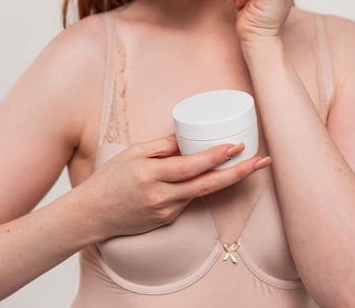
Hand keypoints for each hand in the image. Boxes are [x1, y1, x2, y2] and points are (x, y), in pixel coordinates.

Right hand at [82, 133, 270, 238]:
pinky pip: (190, 199)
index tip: (238, 146)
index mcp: (152, 175)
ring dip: (229, 179)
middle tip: (262, 162)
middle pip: (208, 185)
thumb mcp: (133, 153)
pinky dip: (204, 185)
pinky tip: (215, 174)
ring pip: (203, 193)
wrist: (91, 215)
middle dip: (239, 173)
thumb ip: (164, 145)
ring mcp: (167, 211)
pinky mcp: (168, 219)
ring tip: (251, 165)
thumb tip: (190, 135)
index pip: (191, 166)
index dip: (217, 156)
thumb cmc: (110, 179)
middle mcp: (162, 197)